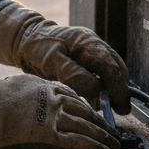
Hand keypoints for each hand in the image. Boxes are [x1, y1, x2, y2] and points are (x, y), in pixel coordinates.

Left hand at [0, 6, 130, 114]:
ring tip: (115, 108)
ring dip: (114, 88)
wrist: (26, 39)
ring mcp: (92, 52)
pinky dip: (105, 87)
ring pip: (112, 71)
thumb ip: (71, 72)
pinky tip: (101, 100)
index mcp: (87, 42)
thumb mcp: (50, 60)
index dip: (117, 85)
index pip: (110, 65)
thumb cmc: (36, 48)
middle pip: (116, 67)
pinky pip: (102, 74)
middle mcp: (94, 45)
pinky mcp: (87, 60)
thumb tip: (94, 88)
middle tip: (122, 110)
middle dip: (121, 89)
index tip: (119, 104)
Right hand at [0, 63, 119, 148]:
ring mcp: (52, 117)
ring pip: (87, 128)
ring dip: (104, 139)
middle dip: (102, 126)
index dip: (90, 111)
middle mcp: (53, 99)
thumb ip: (34, 101)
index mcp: (44, 87)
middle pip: (86, 112)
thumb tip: (42, 116)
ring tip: (114, 148)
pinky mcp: (50, 136)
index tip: (98, 120)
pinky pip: (80, 143)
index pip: (75, 98)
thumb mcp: (16, 92)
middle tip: (114, 136)